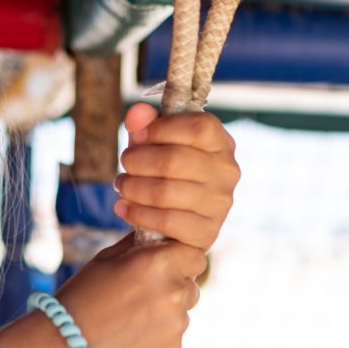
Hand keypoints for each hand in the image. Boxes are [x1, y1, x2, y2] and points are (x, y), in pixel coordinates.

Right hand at [54, 236, 207, 347]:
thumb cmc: (80, 298)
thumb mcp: (105, 260)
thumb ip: (139, 246)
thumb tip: (157, 235)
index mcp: (159, 263)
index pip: (194, 255)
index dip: (180, 260)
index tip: (164, 267)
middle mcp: (174, 292)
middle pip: (191, 285)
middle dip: (173, 287)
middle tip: (141, 297)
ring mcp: (176, 325)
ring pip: (182, 313)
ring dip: (166, 313)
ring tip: (130, 321)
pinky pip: (173, 337)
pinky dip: (158, 337)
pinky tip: (129, 339)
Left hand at [113, 105, 239, 250]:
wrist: (174, 226)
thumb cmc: (167, 175)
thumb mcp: (157, 145)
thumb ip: (146, 125)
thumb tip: (135, 114)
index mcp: (221, 143)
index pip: (198, 128)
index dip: (161, 128)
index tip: (138, 135)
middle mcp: (227, 173)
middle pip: (173, 160)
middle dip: (138, 160)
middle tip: (125, 163)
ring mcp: (219, 205)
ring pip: (164, 192)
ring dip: (132, 187)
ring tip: (121, 185)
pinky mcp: (205, 233)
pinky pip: (165, 221)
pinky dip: (137, 213)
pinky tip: (123, 208)